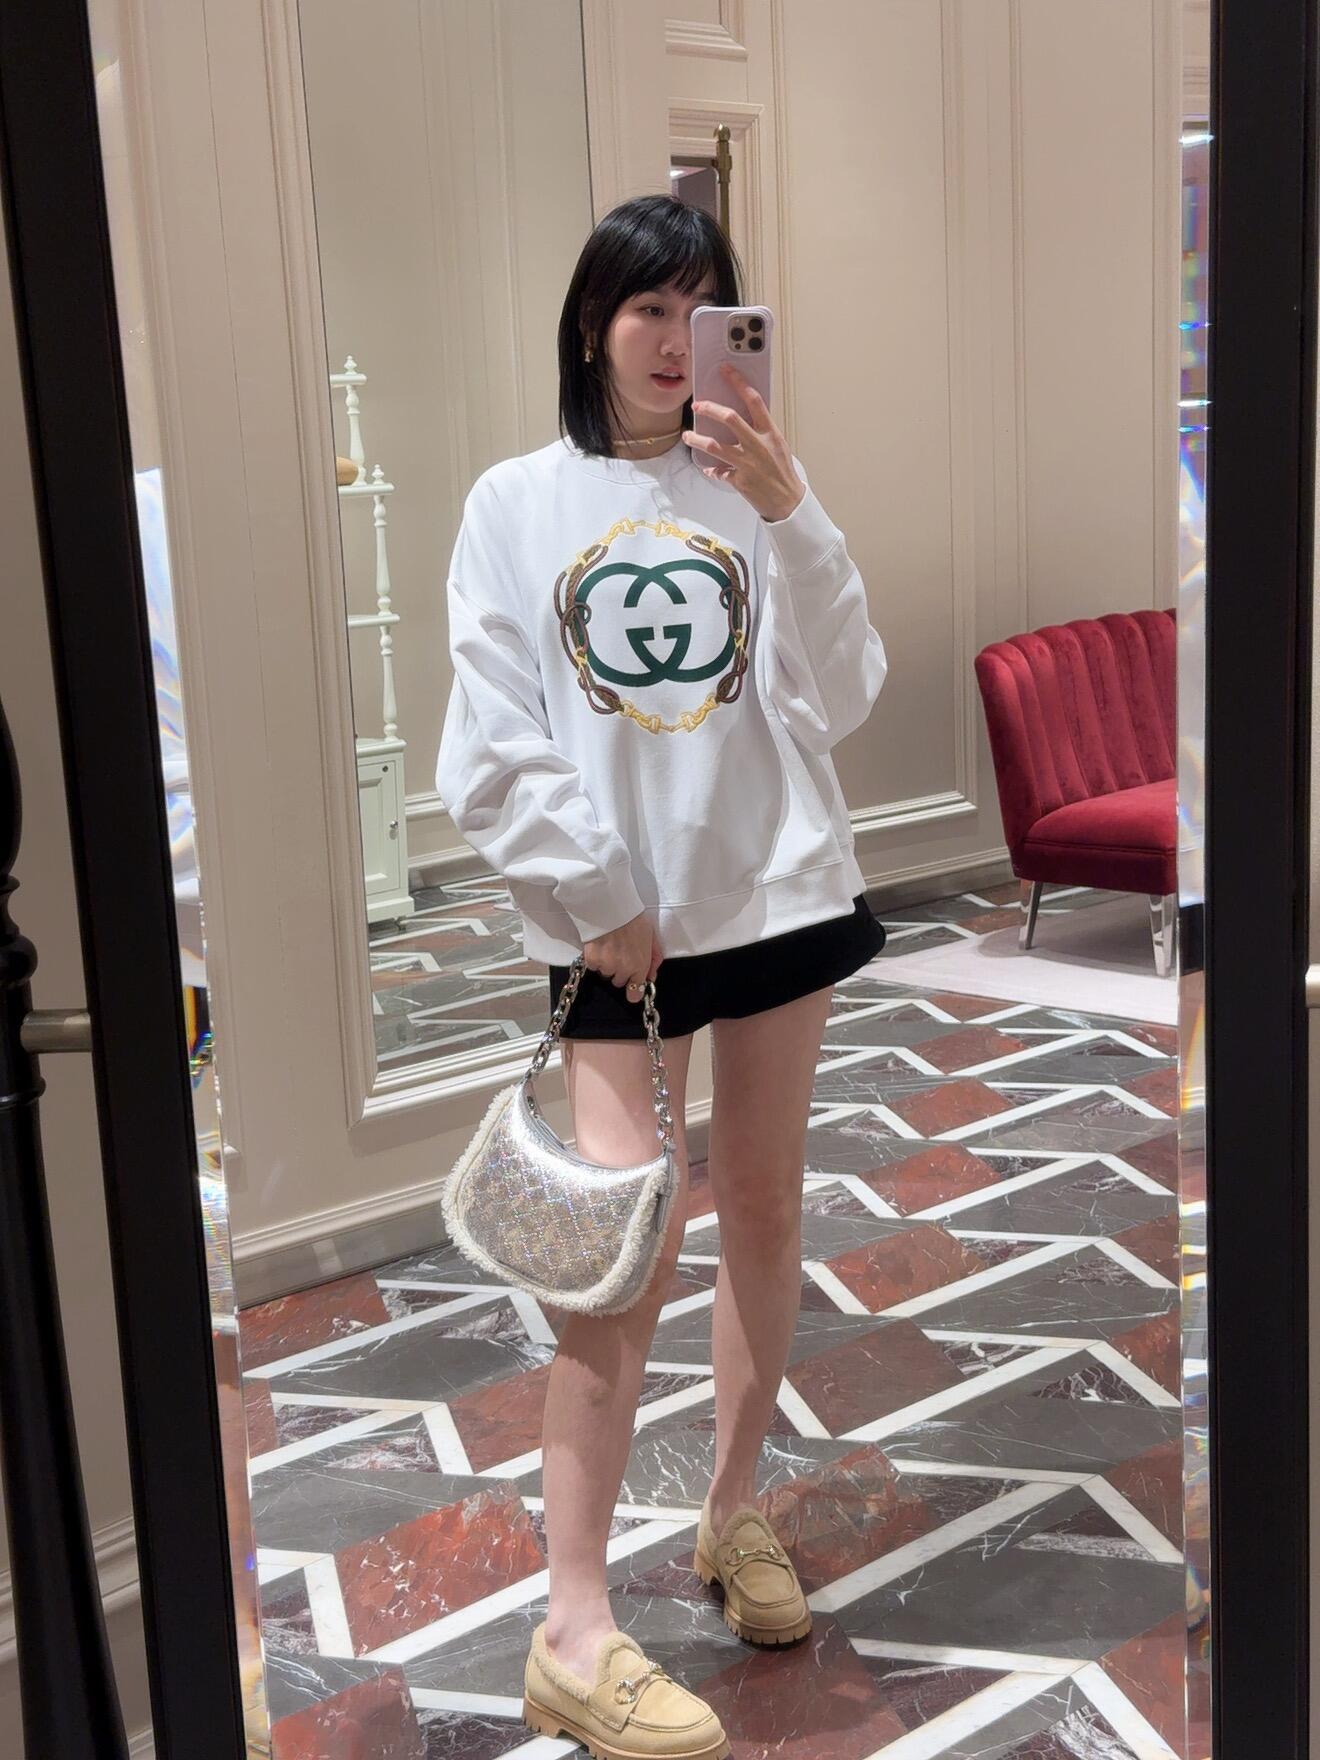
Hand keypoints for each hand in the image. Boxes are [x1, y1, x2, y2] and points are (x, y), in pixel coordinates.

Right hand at [582, 910, 664, 1002]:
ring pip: (605, 974)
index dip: (633, 990)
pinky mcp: (592, 961)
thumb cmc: (632, 919)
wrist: (610, 908)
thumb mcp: (651, 937)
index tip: (631, 987)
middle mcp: (623, 969)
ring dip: (607, 964)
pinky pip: (593, 967)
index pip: (635, 993)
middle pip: (618, 982)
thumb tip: (651, 977)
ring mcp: (606, 966)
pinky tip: (599, 945)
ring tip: (609, 946)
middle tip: (619, 953)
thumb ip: (654, 959)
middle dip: (619, 971)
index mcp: (640, 965)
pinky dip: (595, 959)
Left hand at [683, 361, 805, 522]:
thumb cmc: (783, 472)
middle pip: (730, 418)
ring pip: (714, 445)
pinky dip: (711, 470)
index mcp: (770, 433)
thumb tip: (743, 419)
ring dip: (696, 439)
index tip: (726, 370)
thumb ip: (761, 432)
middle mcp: (758, 445)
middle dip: (710, 408)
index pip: (754, 401)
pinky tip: (708, 468)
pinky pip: (718, 472)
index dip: (738, 383)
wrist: (787, 502)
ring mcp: (747, 463)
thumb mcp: (777, 446)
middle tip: (697, 405)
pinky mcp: (739, 480)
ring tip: (687, 436)